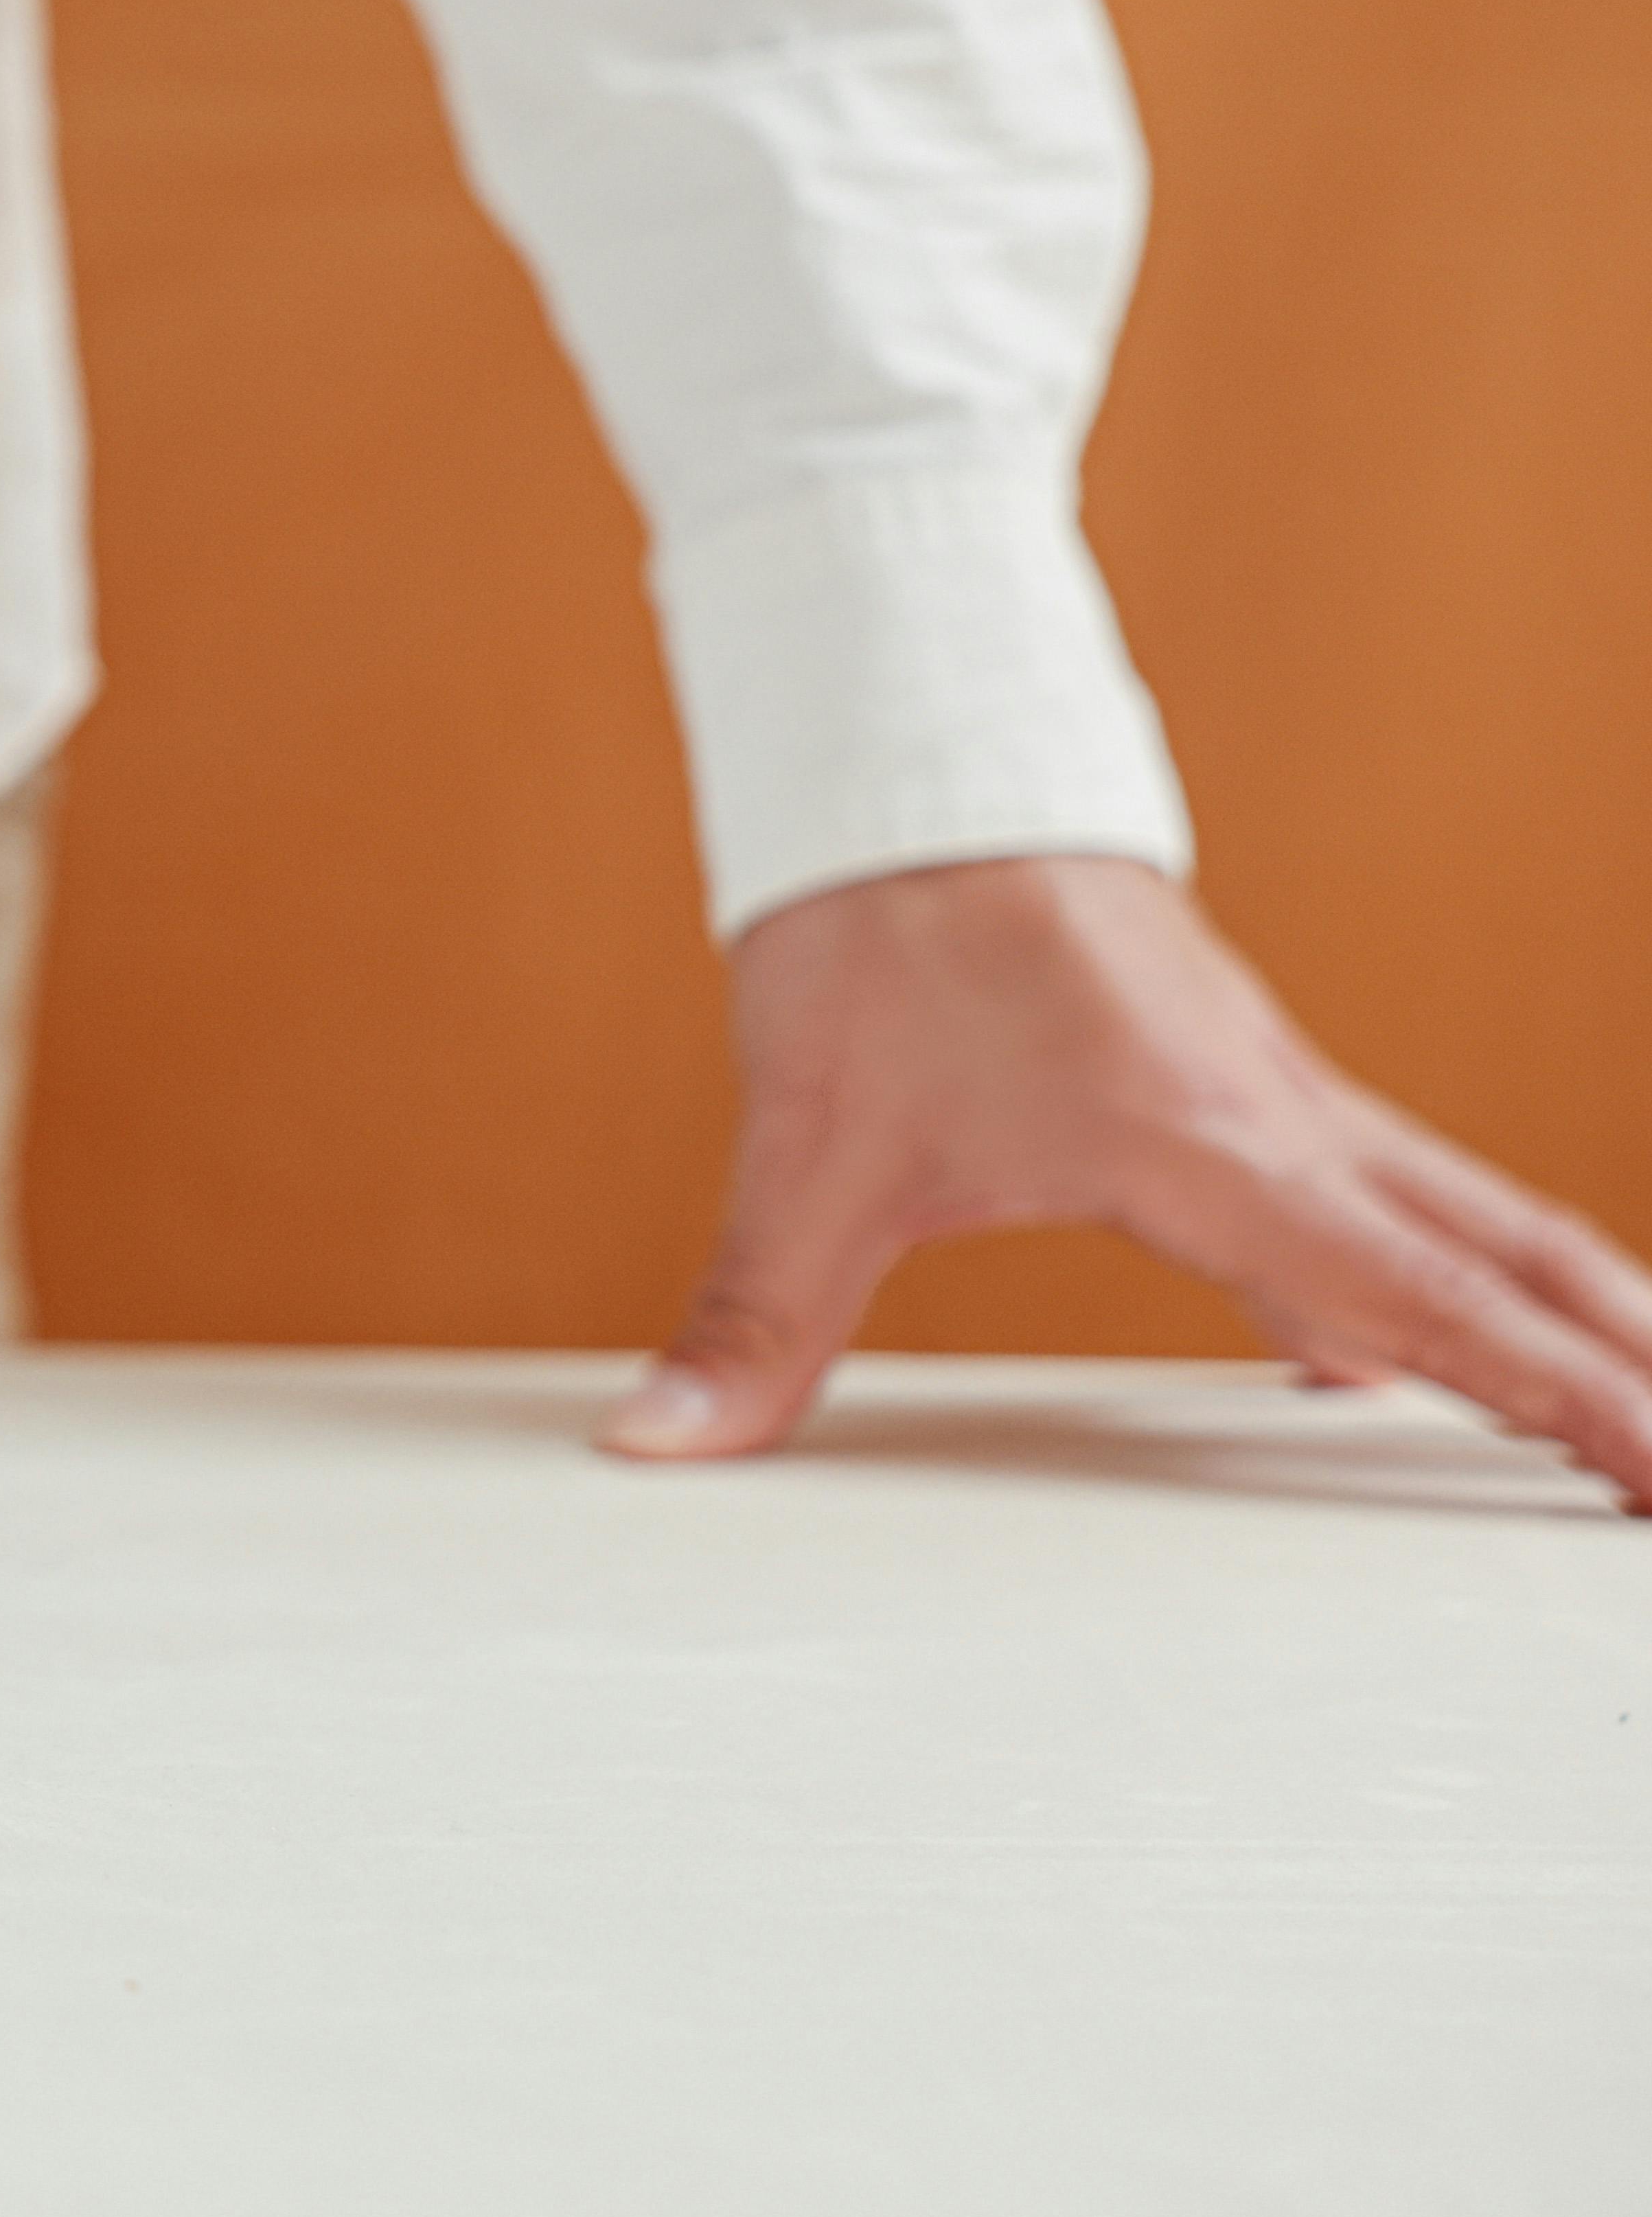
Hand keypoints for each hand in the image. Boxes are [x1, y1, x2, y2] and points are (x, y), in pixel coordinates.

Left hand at [602, 854, 1651, 1506]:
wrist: (900, 777)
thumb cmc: (877, 937)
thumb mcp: (809, 1151)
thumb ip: (752, 1320)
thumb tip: (661, 1439)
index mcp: (1210, 1153)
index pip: (1429, 1308)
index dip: (1565, 1401)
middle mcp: (1279, 1120)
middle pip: (1508, 1260)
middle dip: (1626, 1365)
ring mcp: (1274, 1093)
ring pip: (1468, 1218)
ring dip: (1560, 1314)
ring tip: (1631, 1418)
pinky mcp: (1240, 1076)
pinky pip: (1383, 1192)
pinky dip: (1437, 1271)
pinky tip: (1394, 1352)